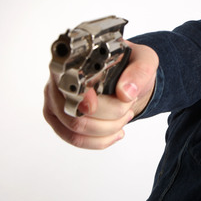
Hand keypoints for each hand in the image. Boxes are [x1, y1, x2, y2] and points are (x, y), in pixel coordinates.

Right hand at [43, 41, 157, 149]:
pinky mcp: (59, 120)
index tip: (94, 106)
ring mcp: (56, 101)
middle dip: (109, 114)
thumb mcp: (144, 61)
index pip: (67, 81)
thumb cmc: (129, 65)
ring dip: (107, 129)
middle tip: (128, 105)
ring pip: (75, 129)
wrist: (126, 78)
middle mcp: (59, 79)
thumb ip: (139, 72)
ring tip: (125, 116)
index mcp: (75, 59)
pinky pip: (75, 139)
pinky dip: (99, 140)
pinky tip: (116, 132)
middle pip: (74, 112)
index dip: (80, 97)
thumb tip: (125, 92)